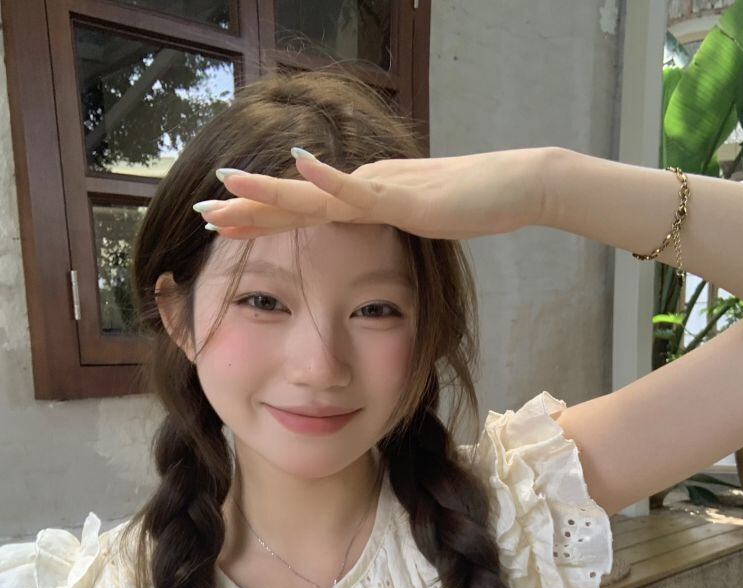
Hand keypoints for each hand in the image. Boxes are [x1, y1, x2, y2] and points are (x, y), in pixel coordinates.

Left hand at [194, 147, 550, 240]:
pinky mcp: (407, 196)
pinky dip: (329, 178)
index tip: (220, 227)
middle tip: (200, 213)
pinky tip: (298, 163)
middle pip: (295, 202)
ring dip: (269, 192)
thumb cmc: (472, 206)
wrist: (516, 186)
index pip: (302, 212)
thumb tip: (364, 243)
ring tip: (226, 186)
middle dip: (246, 210)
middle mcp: (362, 189)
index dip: (259, 219)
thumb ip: (388, 230)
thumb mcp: (418, 227)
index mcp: (362, 198)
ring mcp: (382, 189)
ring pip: (315, 193)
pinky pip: (361, 189)